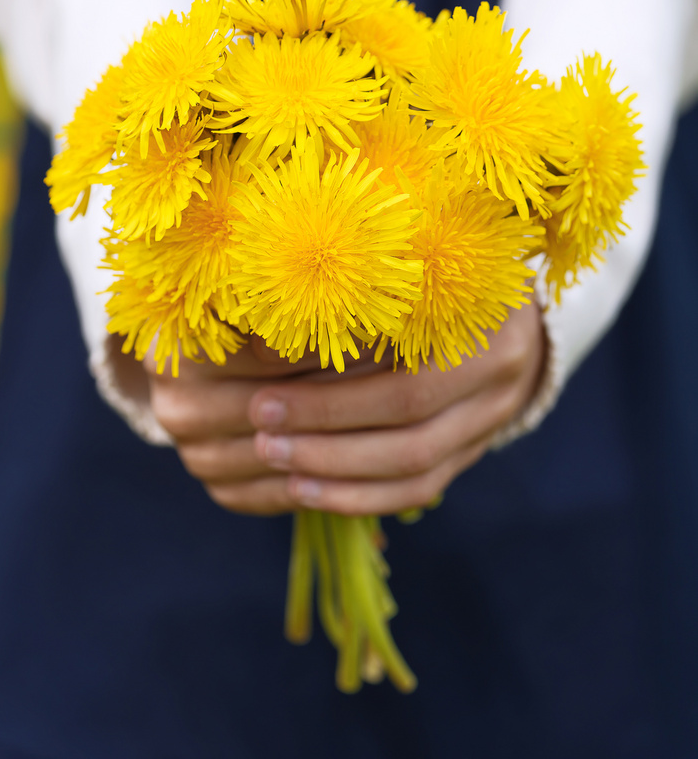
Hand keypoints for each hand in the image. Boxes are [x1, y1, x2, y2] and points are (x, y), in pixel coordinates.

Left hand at [145, 302, 545, 515]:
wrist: (496, 304)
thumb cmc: (426, 266)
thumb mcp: (393, 264)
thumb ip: (341, 297)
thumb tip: (257, 336)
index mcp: (482, 305)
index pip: (400, 346)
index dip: (330, 364)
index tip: (259, 371)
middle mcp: (501, 366)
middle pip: (409, 409)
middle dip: (327, 420)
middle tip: (260, 419)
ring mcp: (494, 415)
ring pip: (416, 461)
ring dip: (337, 466)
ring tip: (273, 457)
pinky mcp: (474, 449)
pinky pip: (418, 487)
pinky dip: (360, 494)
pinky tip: (305, 490)